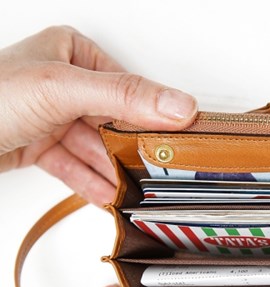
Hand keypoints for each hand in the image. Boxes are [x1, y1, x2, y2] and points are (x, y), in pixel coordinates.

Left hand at [0, 26, 197, 204]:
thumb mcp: (63, 87)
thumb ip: (124, 96)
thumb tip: (178, 103)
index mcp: (72, 55)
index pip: (127, 90)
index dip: (153, 119)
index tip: (177, 142)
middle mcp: (64, 84)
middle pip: (113, 123)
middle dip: (132, 153)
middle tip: (158, 174)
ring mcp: (52, 117)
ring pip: (95, 149)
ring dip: (114, 173)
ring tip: (137, 193)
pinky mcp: (40, 145)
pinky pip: (75, 165)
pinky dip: (91, 183)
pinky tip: (109, 197)